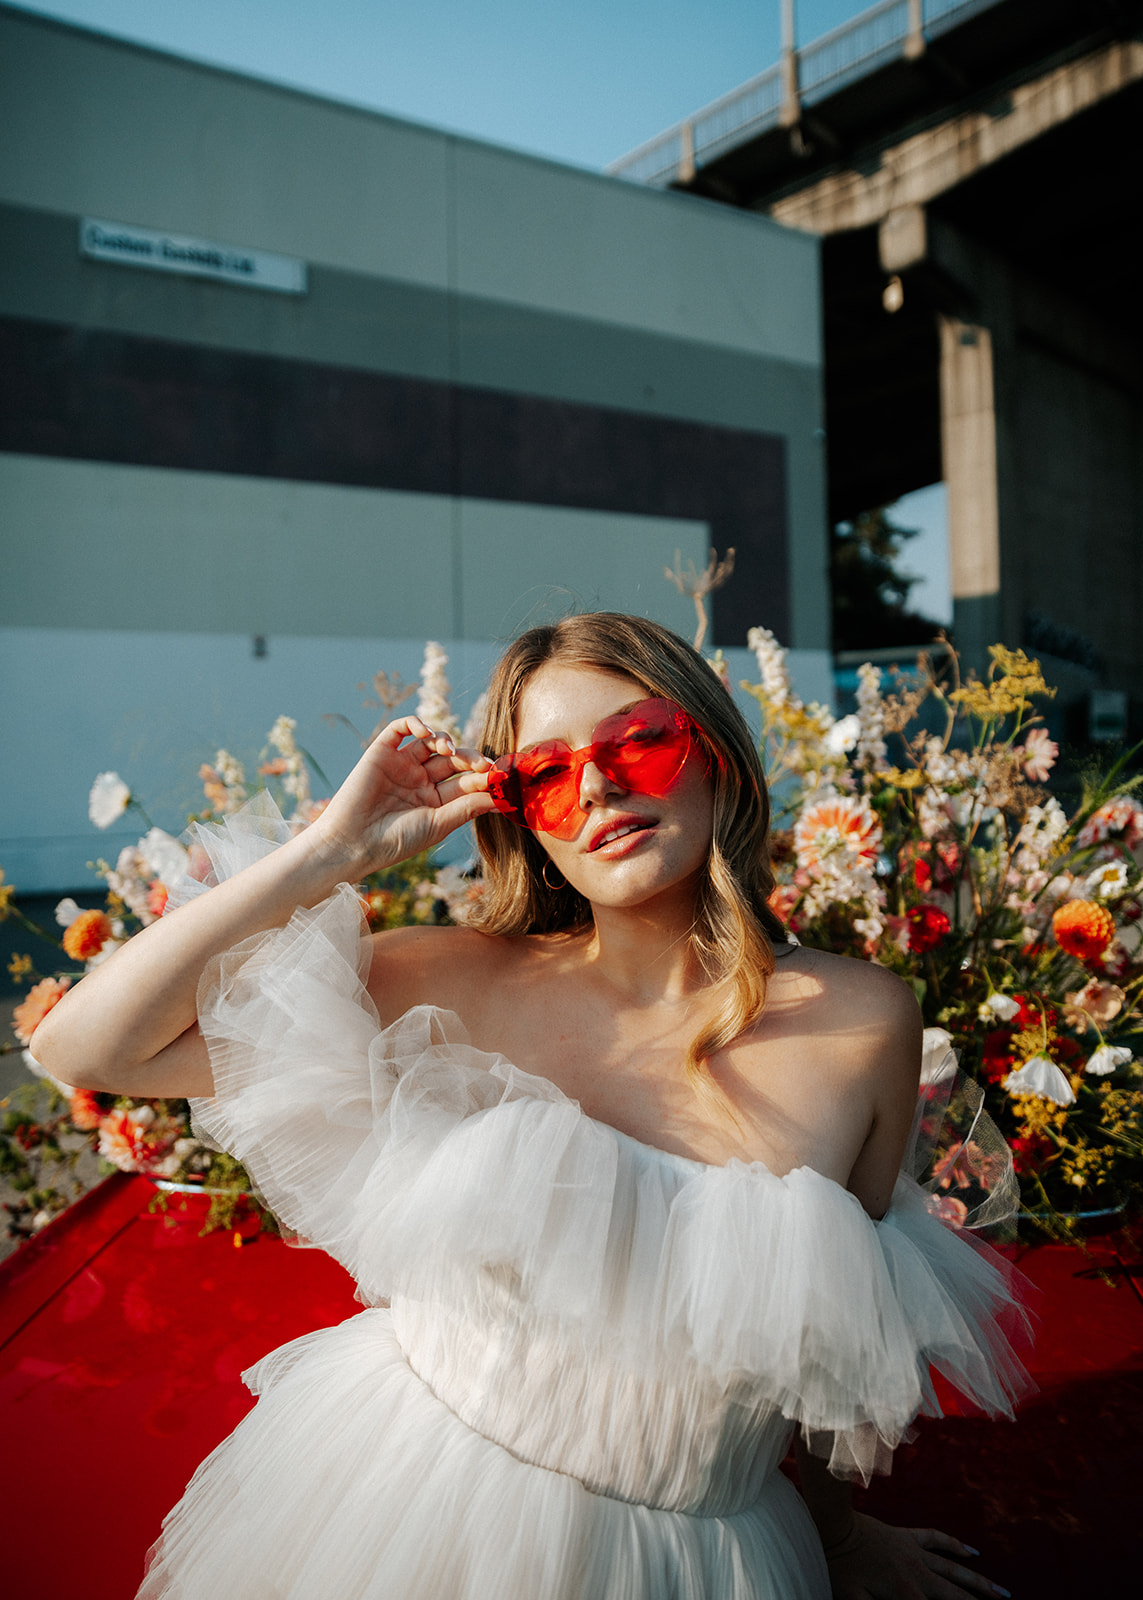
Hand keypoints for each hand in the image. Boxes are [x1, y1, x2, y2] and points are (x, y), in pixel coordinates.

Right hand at [311, 714, 495, 876]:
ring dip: (446, 740)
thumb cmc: (395, 840)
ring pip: (431, 741)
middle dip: (469, 758)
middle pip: (453, 759)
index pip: (466, 781)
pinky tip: (426, 733)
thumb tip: (503, 796)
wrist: (352, 843)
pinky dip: (415, 723)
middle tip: (481, 765)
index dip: (484, 776)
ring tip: (450, 751)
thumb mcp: (438, 824)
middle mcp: (420, 779)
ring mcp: (401, 764)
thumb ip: (468, 807)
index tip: (501, 777)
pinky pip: (400, 729)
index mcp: (436, 799)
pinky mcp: (381, 752)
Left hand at [825, 1513, 1009, 1599]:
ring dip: (978, 1581)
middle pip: (955, 1594)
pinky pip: (936, 1539)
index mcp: (905, 1592)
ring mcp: (914, 1552)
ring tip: (1001, 1592)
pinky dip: (954, 1545)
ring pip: (953, 1569)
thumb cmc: (841, 1567)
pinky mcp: (907, 1536)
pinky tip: (971, 1551)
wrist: (834, 1527)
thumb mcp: (855, 1599)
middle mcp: (917, 1572)